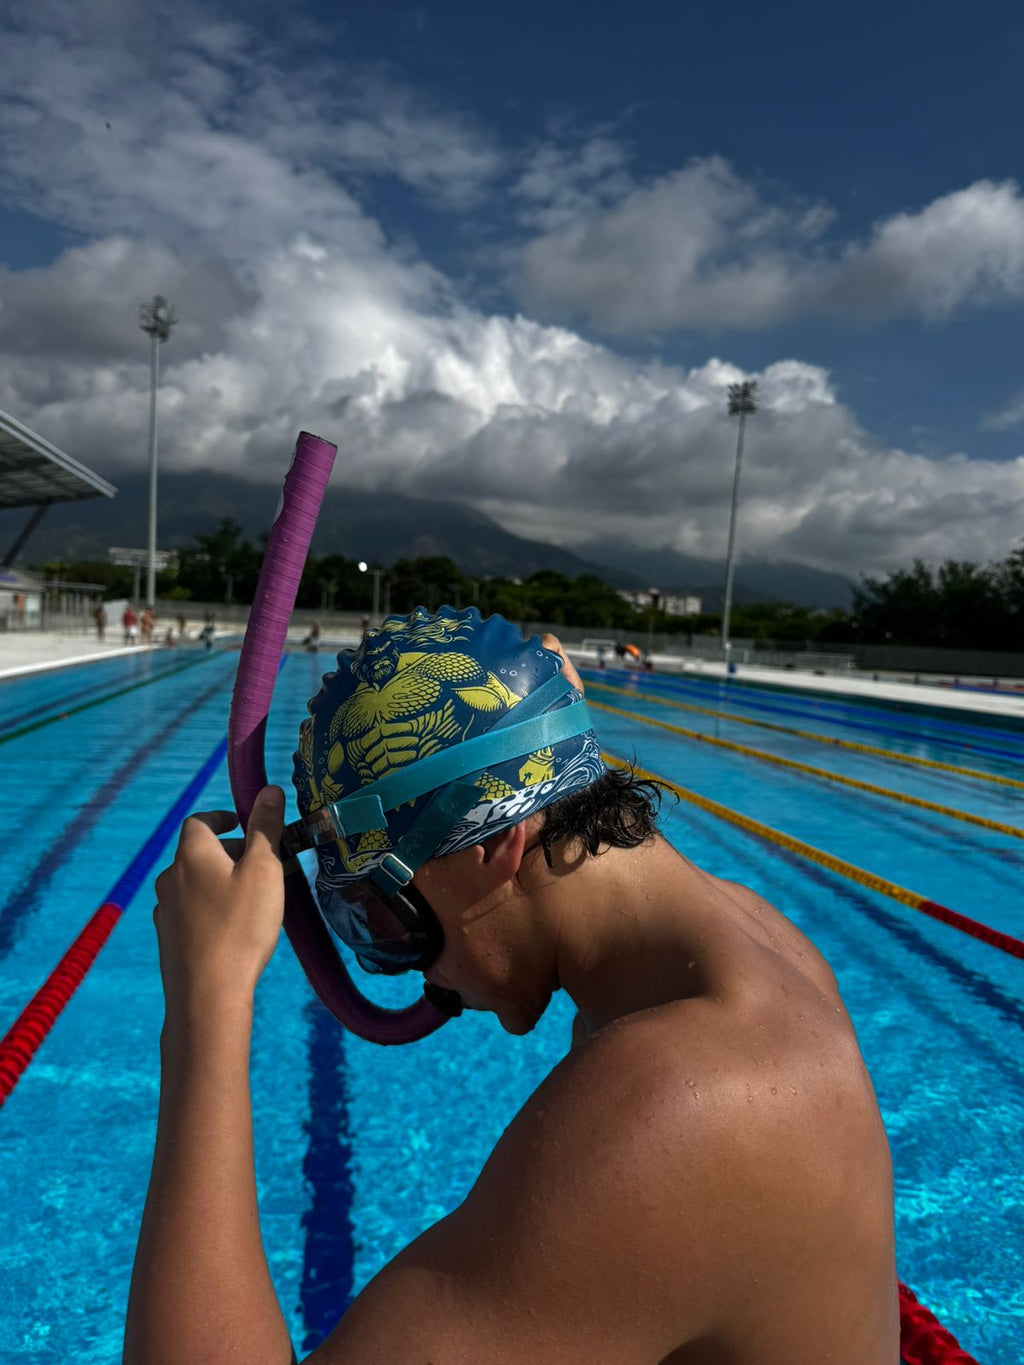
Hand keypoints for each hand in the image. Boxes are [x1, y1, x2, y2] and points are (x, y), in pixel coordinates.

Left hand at [153, 786, 285, 1009]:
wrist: (206, 995)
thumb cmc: (240, 926)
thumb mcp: (264, 870)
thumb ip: (266, 828)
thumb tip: (268, 790)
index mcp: (191, 855)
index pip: (199, 821)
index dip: (222, 816)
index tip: (244, 823)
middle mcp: (170, 878)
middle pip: (200, 853)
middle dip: (232, 853)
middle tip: (267, 867)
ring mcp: (165, 911)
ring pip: (197, 884)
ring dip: (223, 883)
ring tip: (256, 900)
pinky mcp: (169, 940)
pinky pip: (193, 912)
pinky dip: (213, 909)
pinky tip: (236, 930)